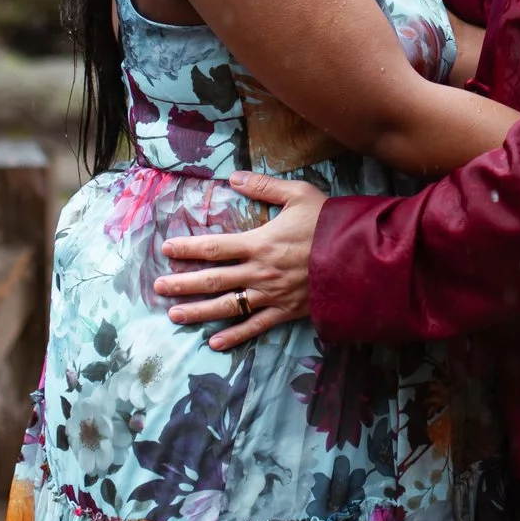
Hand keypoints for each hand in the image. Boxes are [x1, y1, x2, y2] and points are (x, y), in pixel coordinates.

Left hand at [155, 173, 326, 350]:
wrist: (361, 256)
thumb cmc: (329, 223)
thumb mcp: (298, 195)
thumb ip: (264, 187)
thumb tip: (234, 177)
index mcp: (260, 242)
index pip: (215, 247)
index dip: (188, 249)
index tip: (166, 250)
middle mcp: (260, 272)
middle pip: (214, 280)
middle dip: (183, 283)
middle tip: (159, 288)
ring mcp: (272, 295)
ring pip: (228, 306)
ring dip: (199, 312)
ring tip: (175, 315)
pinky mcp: (286, 311)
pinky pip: (256, 326)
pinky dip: (235, 336)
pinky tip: (215, 342)